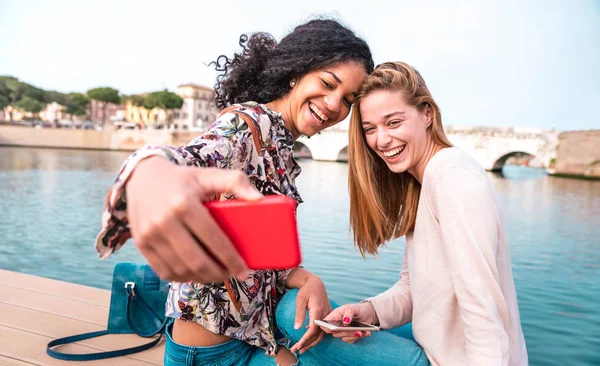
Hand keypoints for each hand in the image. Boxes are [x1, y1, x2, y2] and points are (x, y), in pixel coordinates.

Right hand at [126, 157, 261, 282]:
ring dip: (203, 278)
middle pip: (197, 260)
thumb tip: (259, 198)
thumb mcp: (209, 175)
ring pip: (181, 270)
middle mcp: (164, 221)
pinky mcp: (141, 244)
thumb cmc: (183, 179)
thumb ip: (235, 181)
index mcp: (184, 204)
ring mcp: (149, 235)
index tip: (244, 269)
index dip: (231, 258)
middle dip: (219, 273)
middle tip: (233, 274)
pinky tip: (196, 274)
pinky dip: (183, 278)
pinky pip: (165, 272)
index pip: (213, 239)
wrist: (142, 178)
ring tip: (217, 275)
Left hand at [289, 275, 331, 353]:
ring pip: (322, 334)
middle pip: (318, 334)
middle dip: (307, 344)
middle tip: (297, 350)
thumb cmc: (307, 290)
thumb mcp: (300, 300)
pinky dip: (316, 337)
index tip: (298, 345)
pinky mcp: (329, 317)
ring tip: (302, 348)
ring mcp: (328, 316)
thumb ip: (299, 314)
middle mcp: (325, 315)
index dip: (305, 339)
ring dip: (312, 343)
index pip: (313, 329)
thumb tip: (296, 328)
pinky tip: (308, 338)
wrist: (316, 284)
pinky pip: (324, 330)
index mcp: (318, 310)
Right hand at [321, 303, 373, 343]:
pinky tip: (366, 333)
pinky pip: (351, 340)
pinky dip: (359, 337)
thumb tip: (345, 321)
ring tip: (363, 332)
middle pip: (336, 333)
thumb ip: (348, 313)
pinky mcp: (349, 337)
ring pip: (344, 338)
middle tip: (357, 331)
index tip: (334, 329)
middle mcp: (336, 326)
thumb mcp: (351, 308)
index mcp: (333, 317)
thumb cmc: (356, 309)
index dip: (327, 328)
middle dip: (347, 332)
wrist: (366, 314)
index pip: (325, 325)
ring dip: (354, 335)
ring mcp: (342, 332)